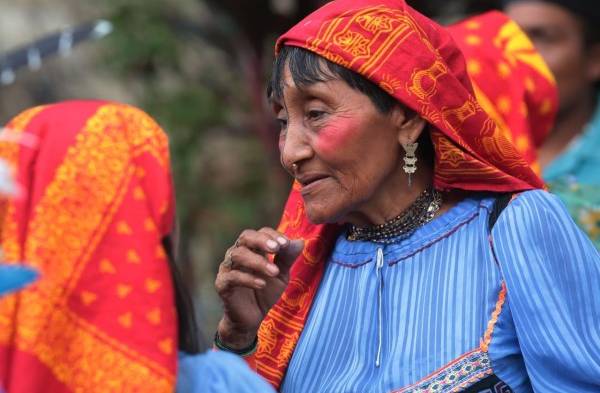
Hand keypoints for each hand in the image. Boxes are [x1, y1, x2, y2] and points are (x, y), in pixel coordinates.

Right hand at [215, 227, 303, 348]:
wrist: (252, 318)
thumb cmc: (265, 292)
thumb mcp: (281, 275)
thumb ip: (287, 259)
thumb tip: (300, 241)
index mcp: (252, 249)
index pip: (260, 233)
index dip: (273, 235)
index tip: (287, 244)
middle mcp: (237, 254)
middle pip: (245, 237)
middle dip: (261, 240)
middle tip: (277, 248)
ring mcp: (227, 268)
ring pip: (237, 255)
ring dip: (258, 261)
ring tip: (274, 272)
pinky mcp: (222, 284)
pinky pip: (232, 277)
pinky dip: (248, 279)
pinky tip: (262, 284)